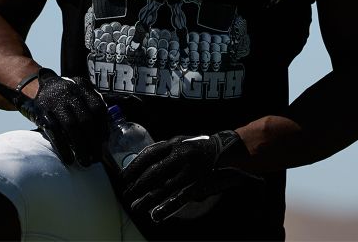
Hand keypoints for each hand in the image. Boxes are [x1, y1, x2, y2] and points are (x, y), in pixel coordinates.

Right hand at [0, 68, 107, 165]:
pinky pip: (55, 133)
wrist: (35, 88)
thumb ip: (91, 106)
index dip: (103, 126)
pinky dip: (63, 147)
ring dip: (80, 147)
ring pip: (71, 127)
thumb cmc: (62, 96)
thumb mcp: (78, 92)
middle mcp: (69, 93)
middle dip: (93, 141)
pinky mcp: (43, 114)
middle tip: (97, 157)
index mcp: (81, 86)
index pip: (97, 107)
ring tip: (86, 161)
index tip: (105, 142)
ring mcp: (55, 103)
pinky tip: (69, 159)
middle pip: (85, 119)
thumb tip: (104, 136)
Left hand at [120, 131, 261, 223]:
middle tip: (127, 194)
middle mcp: (180, 155)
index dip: (134, 166)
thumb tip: (148, 162)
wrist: (234, 150)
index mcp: (175, 143)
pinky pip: (179, 197)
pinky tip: (156, 214)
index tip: (124, 176)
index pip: (148, 154)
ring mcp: (190, 170)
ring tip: (136, 207)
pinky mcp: (199, 183)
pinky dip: (167, 207)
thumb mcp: (185, 142)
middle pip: (153, 172)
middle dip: (137, 185)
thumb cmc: (206, 147)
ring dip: (147, 199)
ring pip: (163, 187)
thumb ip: (168, 151)